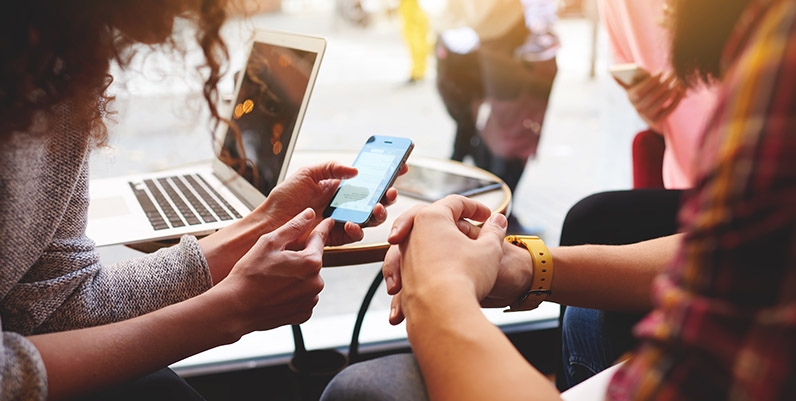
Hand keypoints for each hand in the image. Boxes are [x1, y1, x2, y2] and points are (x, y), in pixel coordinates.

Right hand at [207, 208, 330, 331]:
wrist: (236, 308)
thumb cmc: (249, 275)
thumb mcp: (269, 242)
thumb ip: (293, 226)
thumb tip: (309, 214)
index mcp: (311, 262)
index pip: (319, 239)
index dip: (323, 228)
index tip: (329, 221)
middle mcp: (316, 282)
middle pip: (312, 261)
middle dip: (299, 257)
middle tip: (276, 261)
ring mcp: (310, 300)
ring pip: (308, 280)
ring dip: (296, 276)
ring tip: (273, 279)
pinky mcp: (303, 313)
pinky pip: (303, 297)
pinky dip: (293, 293)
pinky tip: (276, 292)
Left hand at [257, 161, 400, 245]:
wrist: (271, 223)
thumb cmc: (285, 198)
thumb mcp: (307, 174)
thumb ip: (331, 168)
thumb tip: (355, 170)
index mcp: (340, 186)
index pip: (368, 178)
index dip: (386, 173)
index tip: (400, 166)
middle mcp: (345, 203)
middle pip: (375, 199)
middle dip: (388, 195)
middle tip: (390, 191)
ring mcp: (343, 220)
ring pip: (370, 218)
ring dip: (378, 213)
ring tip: (377, 208)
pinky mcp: (337, 236)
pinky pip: (355, 234)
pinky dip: (358, 229)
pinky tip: (352, 223)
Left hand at [382, 195, 510, 324]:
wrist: (442, 312)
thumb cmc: (464, 276)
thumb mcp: (490, 249)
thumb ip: (494, 231)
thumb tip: (498, 221)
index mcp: (431, 218)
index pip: (455, 203)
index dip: (475, 207)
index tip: (488, 216)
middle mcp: (412, 234)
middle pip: (430, 219)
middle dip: (450, 222)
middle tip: (466, 226)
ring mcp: (405, 257)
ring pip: (420, 243)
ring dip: (437, 246)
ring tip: (457, 256)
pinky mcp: (404, 279)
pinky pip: (416, 268)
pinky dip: (429, 270)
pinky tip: (443, 279)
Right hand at [623, 70, 684, 131]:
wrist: (647, 111)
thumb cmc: (643, 90)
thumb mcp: (635, 85)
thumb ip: (627, 78)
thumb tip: (611, 73)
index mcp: (630, 97)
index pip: (639, 91)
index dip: (651, 81)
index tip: (662, 71)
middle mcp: (637, 108)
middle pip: (652, 96)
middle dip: (664, 83)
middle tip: (673, 74)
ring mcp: (647, 116)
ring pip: (661, 102)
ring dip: (671, 91)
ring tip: (678, 81)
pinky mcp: (657, 121)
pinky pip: (669, 110)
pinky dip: (676, 100)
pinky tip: (681, 91)